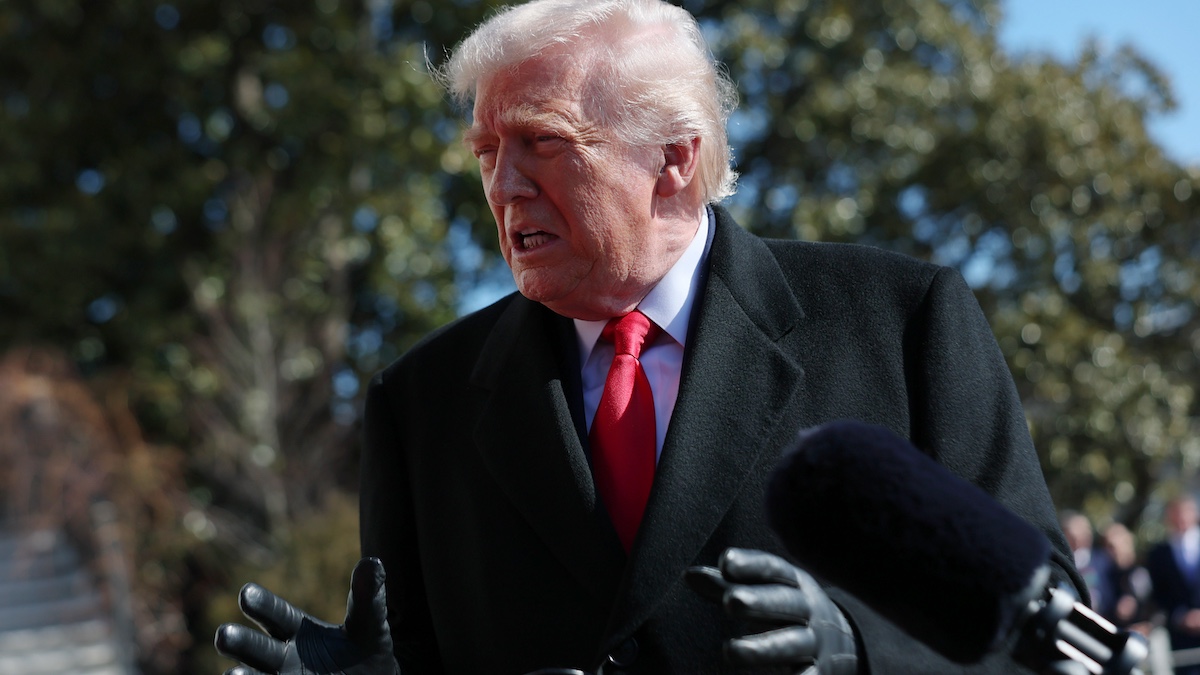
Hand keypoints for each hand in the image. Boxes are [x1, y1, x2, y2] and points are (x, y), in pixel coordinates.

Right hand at [214, 557, 399, 674]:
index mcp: (299, 631)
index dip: (263, 605)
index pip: (277, 616)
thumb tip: (373, 562)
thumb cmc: (367, 652)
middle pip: (257, 648)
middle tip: (224, 634)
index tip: (247, 593)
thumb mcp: (369, 626)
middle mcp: (283, 657)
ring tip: (232, 674)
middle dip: (241, 642)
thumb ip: (368, 598)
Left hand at [685, 548, 857, 674]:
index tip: (726, 561)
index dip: (751, 564)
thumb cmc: (788, 611)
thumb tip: (688, 575)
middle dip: (759, 601)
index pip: (773, 569)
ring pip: (790, 644)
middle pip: (784, 602)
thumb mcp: (765, 592)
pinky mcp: (817, 673)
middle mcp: (808, 609)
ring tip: (729, 651)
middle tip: (730, 602)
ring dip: (761, 648)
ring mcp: (814, 643)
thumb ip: (727, 584)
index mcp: (794, 583)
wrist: (846, 644)